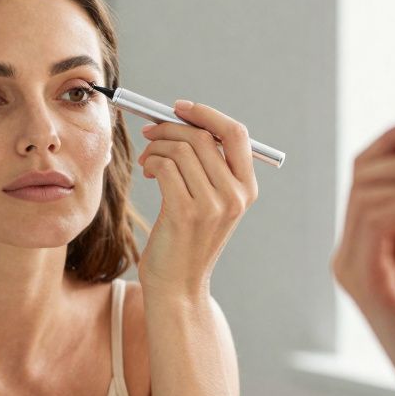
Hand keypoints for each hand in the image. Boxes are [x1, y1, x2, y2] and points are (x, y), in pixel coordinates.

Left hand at [137, 100, 258, 298]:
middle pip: (203, 137)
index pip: (235, 134)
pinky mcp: (186, 213)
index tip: (179, 108)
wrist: (177, 286)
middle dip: (170, 128)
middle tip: (150, 132)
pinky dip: (152, 162)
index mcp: (247, 189)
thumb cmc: (186, 241)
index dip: (206, 115)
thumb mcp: (209, 202)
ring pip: (181, 150)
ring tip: (147, 161)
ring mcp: (213, 205)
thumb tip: (182, 121)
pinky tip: (148, 173)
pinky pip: (166, 167)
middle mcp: (236, 196)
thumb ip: (207, 167)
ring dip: (157, 147)